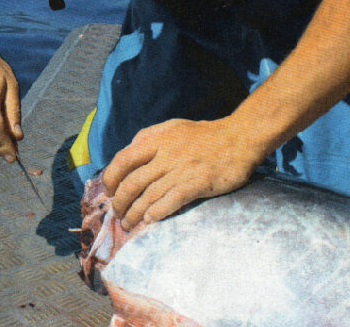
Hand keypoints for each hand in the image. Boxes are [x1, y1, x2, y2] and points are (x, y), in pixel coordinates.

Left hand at [101, 117, 266, 229]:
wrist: (240, 138)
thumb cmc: (205, 134)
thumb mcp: (173, 127)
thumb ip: (149, 136)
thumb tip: (129, 149)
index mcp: (157, 141)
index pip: (123, 159)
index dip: (111, 177)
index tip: (109, 191)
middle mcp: (166, 156)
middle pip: (133, 182)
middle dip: (120, 202)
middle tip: (117, 213)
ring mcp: (182, 170)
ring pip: (149, 196)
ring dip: (135, 213)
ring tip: (128, 223)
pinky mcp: (198, 184)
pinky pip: (171, 201)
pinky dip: (157, 213)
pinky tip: (149, 221)